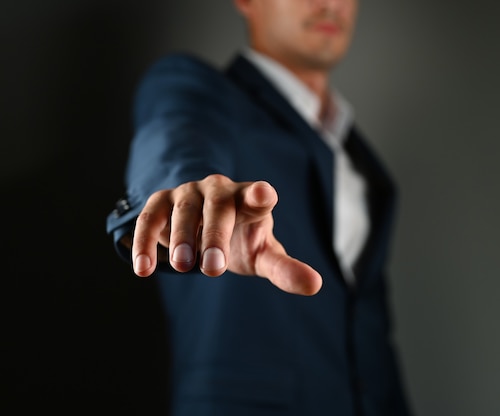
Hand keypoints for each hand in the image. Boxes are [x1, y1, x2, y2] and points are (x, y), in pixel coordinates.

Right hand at [131, 174, 321, 294]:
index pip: (258, 195)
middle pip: (219, 206)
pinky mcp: (162, 201)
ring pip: (183, 209)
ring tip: (182, 267)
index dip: (260, 194)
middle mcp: (220, 191)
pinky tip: (143, 269)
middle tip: (212, 269)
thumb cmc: (242, 239)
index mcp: (251, 201)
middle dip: (215, 235)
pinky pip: (150, 217)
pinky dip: (144, 241)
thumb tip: (316, 285)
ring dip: (181, 237)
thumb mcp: (263, 255)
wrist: (206, 227)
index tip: (263, 194)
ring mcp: (189, 193)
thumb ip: (285, 269)